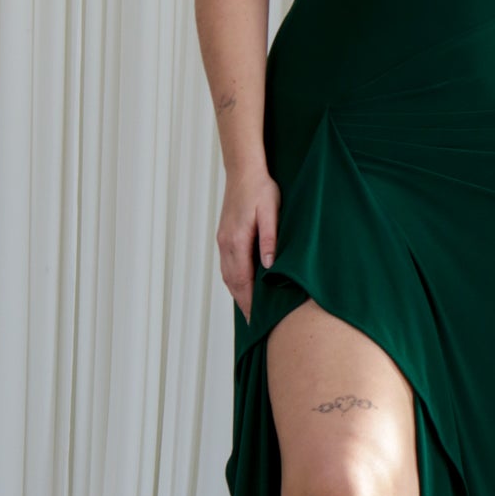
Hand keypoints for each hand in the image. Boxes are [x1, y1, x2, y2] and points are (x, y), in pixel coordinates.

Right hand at [216, 168, 281, 320]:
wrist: (243, 171)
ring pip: (228, 276)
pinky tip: (244, 287)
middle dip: (244, 304)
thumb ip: (269, 239)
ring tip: (251, 311)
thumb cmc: (261, 189)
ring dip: (238, 294)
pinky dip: (235, 280)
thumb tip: (268, 266)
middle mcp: (226, 244)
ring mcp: (223, 241)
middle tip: (257, 324)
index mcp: (237, 241)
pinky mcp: (224, 237)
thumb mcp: (272, 212)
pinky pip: (228, 266)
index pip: (243, 281)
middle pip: (233, 283)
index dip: (250, 302)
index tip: (258, 320)